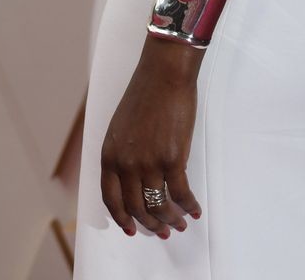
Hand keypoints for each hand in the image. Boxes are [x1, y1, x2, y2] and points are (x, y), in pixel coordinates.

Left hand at [99, 36, 203, 237]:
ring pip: (158, 205)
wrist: (164, 73)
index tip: (132, 229)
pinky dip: (188, 206)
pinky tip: (194, 209)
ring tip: (180, 223)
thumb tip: (133, 178)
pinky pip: (180, 193)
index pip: (111, 199)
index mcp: (110, 154)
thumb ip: (122, 153)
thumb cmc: (144, 93)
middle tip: (163, 231)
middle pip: (136, 208)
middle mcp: (126, 163)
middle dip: (150, 224)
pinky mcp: (172, 158)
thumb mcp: (120, 126)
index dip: (122, 219)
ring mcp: (149, 162)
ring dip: (170, 219)